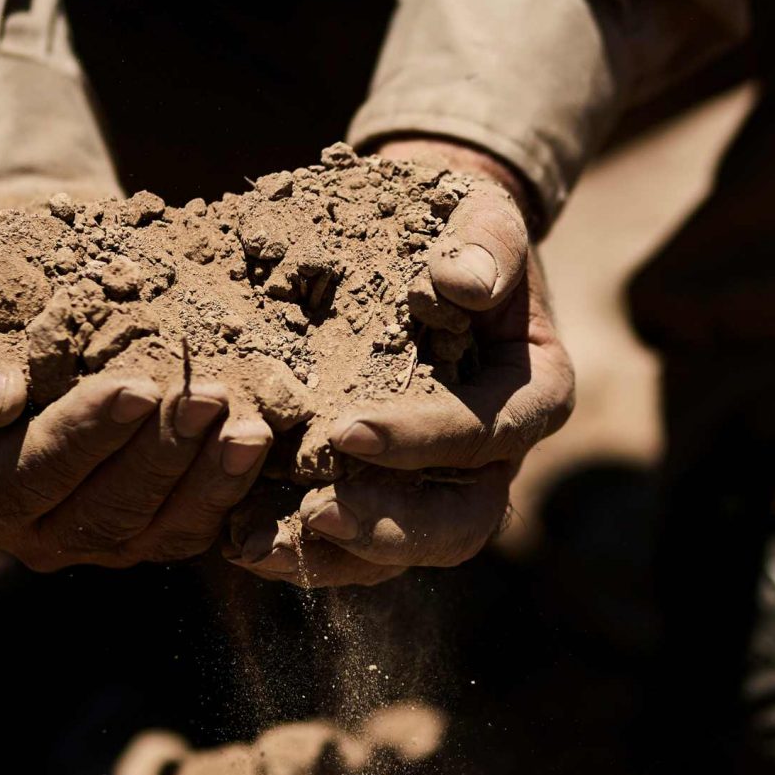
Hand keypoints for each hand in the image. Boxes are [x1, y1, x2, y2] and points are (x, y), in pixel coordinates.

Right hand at [0, 285, 271, 570]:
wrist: (39, 332)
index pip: (35, 473)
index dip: (87, 435)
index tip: (135, 387)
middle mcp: (40, 536)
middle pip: (108, 511)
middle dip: (163, 455)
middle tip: (208, 398)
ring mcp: (105, 544)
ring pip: (164, 530)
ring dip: (211, 479)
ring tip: (250, 428)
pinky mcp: (157, 535)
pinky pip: (199, 526)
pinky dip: (233, 489)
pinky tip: (262, 445)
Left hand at [227, 139, 573, 585]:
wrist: (427, 247)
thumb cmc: (459, 232)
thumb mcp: (483, 219)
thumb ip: (487, 246)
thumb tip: (461, 282)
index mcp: (534, 395)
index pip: (489, 433)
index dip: (425, 440)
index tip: (348, 430)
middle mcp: (495, 457)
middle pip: (460, 522)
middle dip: (388, 525)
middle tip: (317, 512)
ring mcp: (443, 484)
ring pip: (404, 548)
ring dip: (336, 555)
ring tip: (261, 545)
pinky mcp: (390, 491)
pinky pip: (357, 543)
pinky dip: (302, 545)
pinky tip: (241, 536)